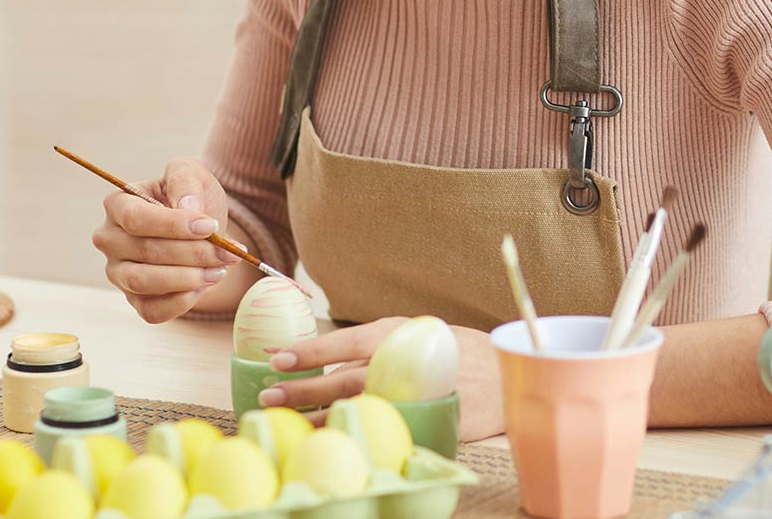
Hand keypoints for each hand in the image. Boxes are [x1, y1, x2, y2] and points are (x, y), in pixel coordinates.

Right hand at [92, 157, 241, 322]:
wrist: (203, 228)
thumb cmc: (191, 197)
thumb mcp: (191, 174)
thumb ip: (185, 181)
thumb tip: (187, 208)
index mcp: (117, 204)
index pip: (137, 219)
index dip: (174, 225)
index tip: (210, 227)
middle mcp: (110, 239)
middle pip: (145, 252)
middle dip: (192, 253)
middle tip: (228, 253)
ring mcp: (118, 272)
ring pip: (144, 282)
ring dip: (187, 278)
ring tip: (219, 269)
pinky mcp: (134, 299)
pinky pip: (151, 311)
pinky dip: (181, 302)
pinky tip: (204, 287)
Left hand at [257, 317, 506, 441]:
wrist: (503, 374)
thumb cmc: (453, 351)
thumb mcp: (416, 333)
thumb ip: (378, 346)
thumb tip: (327, 361)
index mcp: (401, 333)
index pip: (350, 339)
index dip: (313, 350)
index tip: (278, 357)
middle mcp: (406, 361)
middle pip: (347, 377)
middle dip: (304, 388)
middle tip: (268, 397)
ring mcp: (416, 395)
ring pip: (359, 406)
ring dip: (320, 415)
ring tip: (289, 422)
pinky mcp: (426, 422)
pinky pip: (382, 429)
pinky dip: (356, 433)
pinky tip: (335, 439)